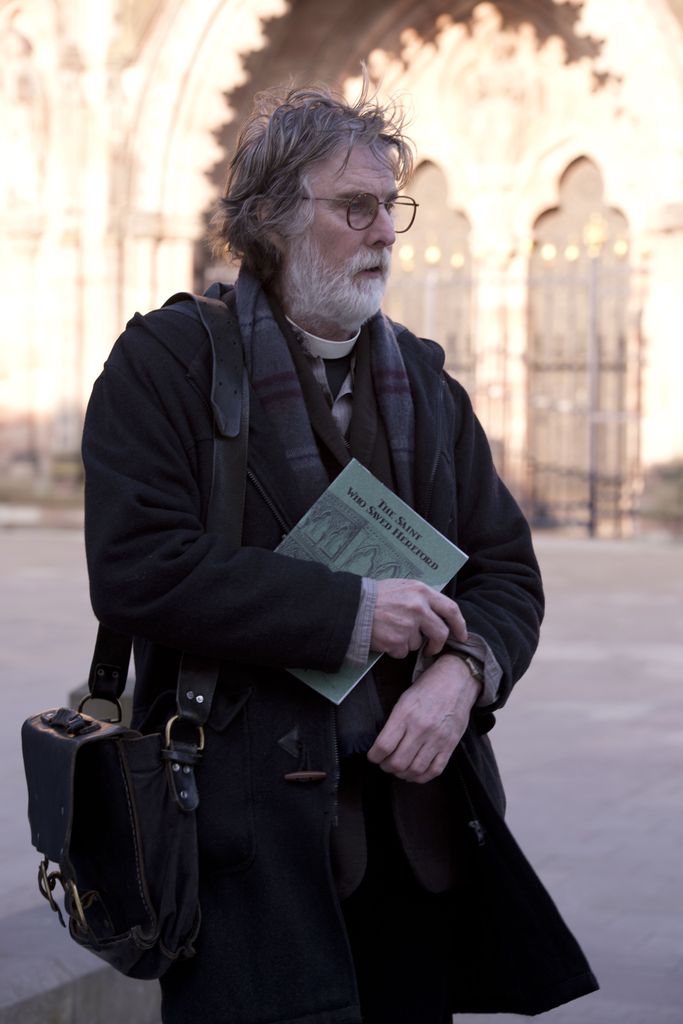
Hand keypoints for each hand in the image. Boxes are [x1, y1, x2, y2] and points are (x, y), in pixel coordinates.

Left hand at [367, 653, 480, 783]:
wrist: (457, 680)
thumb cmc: (428, 688)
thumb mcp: (404, 699)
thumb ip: (394, 722)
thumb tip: (383, 746)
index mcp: (405, 714)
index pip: (383, 746)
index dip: (374, 756)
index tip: (373, 756)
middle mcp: (421, 728)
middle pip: (398, 762)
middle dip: (386, 767)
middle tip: (385, 764)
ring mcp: (437, 738)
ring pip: (415, 770)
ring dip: (403, 774)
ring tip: (399, 769)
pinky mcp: (450, 745)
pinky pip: (435, 770)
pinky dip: (422, 777)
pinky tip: (415, 773)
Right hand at [370, 579, 466, 658]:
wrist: (351, 607)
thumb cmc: (375, 596)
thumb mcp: (402, 587)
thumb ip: (421, 598)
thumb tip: (438, 613)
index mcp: (421, 591)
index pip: (451, 609)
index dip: (459, 625)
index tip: (461, 635)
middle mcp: (418, 607)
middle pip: (440, 633)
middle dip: (437, 644)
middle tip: (432, 648)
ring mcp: (408, 625)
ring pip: (418, 644)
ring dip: (408, 643)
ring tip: (392, 631)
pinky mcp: (396, 641)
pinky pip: (402, 652)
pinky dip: (395, 649)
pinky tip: (384, 638)